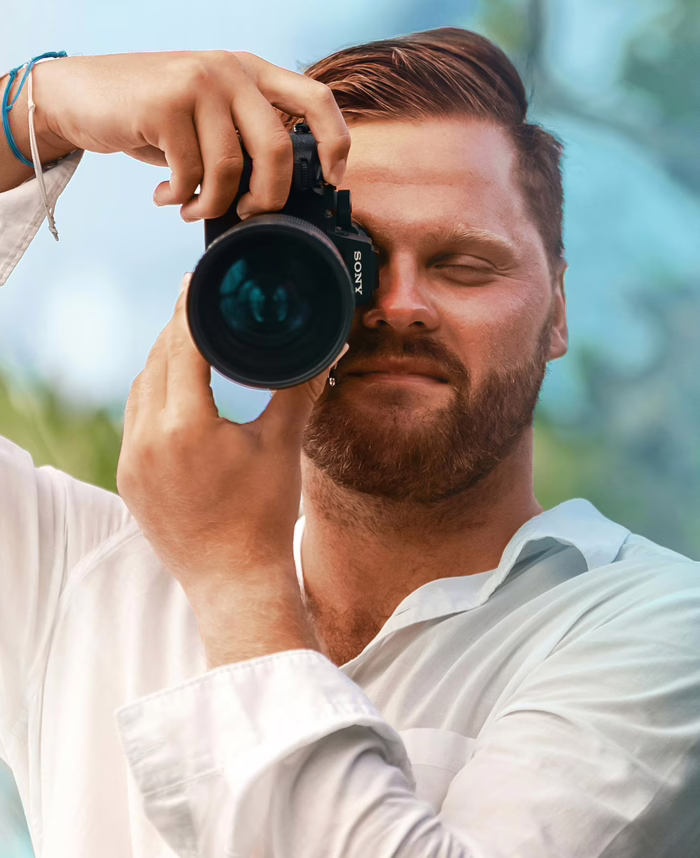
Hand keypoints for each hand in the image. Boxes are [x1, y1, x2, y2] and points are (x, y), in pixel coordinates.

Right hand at [33, 50, 349, 219]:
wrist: (82, 95)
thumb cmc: (155, 117)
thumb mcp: (210, 120)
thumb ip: (246, 141)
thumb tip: (282, 196)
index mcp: (251, 73)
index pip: (317, 99)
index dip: (334, 144)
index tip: (331, 181)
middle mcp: (230, 71)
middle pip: (277, 149)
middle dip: (268, 198)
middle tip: (248, 214)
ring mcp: (198, 82)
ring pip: (230, 167)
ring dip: (212, 204)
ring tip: (191, 206)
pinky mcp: (164, 103)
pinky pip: (190, 172)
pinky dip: (180, 198)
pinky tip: (166, 195)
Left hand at [116, 273, 343, 605]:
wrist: (235, 581)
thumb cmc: (265, 516)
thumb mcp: (283, 446)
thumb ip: (297, 390)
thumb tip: (325, 350)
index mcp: (185, 425)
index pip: (182, 344)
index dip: (190, 307)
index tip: (199, 281)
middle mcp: (147, 439)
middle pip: (157, 361)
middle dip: (178, 330)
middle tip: (200, 307)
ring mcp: (132, 461)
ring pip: (141, 389)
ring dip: (163, 361)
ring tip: (191, 344)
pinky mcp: (129, 479)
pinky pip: (135, 419)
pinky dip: (154, 395)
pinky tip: (175, 392)